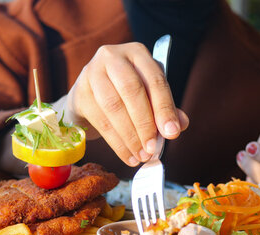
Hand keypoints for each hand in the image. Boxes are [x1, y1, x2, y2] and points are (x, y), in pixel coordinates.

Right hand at [61, 42, 188, 165]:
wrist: (87, 98)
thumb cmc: (124, 94)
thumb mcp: (148, 96)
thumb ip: (165, 108)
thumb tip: (180, 125)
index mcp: (136, 53)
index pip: (154, 79)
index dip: (164, 108)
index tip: (172, 133)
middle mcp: (112, 57)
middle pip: (131, 90)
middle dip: (145, 123)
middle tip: (152, 148)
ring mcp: (92, 73)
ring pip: (114, 106)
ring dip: (130, 136)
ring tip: (141, 155)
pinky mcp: (79, 93)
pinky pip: (101, 121)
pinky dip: (117, 143)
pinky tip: (128, 155)